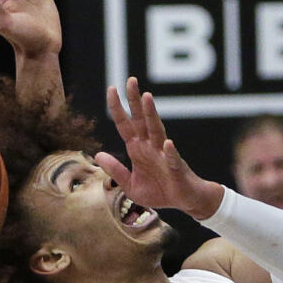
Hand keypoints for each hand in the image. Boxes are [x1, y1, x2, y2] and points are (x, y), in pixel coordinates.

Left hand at [98, 76, 223, 218]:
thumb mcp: (130, 185)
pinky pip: (172, 159)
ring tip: (147, 97)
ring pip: (157, 131)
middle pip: (141, 120)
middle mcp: (150, 147)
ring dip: (152, 115)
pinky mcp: (176, 168)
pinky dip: (170, 152)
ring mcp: (164, 155)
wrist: (184, 202)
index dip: (117, 108)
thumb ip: (115, 170)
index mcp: (138, 149)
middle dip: (135, 100)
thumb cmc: (159, 192)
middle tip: (130, 80)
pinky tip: (168, 143)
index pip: (125, 125)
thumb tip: (97, 154)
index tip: (111, 88)